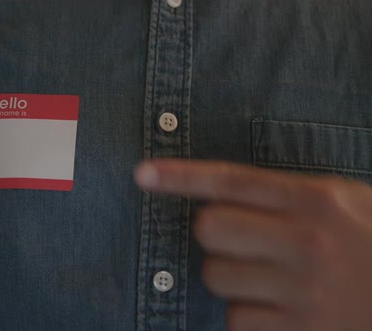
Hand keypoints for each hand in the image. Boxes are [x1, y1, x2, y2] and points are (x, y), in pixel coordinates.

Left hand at [134, 159, 371, 330]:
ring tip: (271, 280)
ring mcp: (306, 292)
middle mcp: (309, 242)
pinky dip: (246, 316)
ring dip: (230, 278)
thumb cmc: (371, 241)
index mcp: (317, 200)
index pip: (231, 181)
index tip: (141, 174)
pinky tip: (280, 310)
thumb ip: (283, 197)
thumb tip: (213, 196)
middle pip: (208, 229)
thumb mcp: (341, 203)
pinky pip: (235, 320)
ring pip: (216, 277)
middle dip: (212, 235)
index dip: (180, 176)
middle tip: (239, 241)